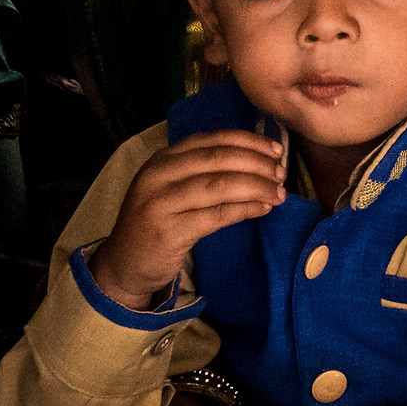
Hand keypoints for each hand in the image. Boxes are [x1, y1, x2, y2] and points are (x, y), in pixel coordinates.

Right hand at [89, 128, 286, 310]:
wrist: (125, 264)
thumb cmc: (158, 223)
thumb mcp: (173, 189)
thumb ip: (204, 172)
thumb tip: (260, 161)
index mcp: (161, 159)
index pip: (210, 141)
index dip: (247, 141)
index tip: (275, 149)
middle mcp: (158, 175)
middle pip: (217, 159)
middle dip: (256, 163)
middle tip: (281, 173)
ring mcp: (160, 203)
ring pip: (219, 185)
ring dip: (256, 186)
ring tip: (279, 193)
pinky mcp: (169, 231)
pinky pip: (217, 215)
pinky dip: (245, 209)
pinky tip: (263, 209)